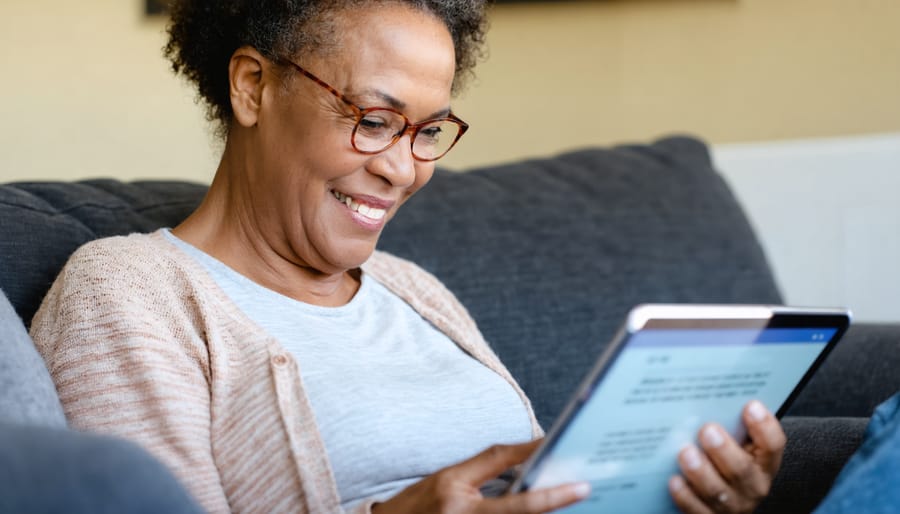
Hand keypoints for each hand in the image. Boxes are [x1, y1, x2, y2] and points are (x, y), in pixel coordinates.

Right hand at [371, 439, 590, 513]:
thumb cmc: (419, 505)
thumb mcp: (451, 478)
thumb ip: (490, 465)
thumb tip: (532, 451)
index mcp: (458, 501)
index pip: (509, 489)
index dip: (544, 483)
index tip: (576, 479)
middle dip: (553, 505)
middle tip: (583, 492)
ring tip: (568, 501)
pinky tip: (543, 511)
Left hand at [668, 400, 785, 513]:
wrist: (727, 500)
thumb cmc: (727, 459)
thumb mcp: (739, 444)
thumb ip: (731, 425)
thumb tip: (707, 395)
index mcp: (764, 462)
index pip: (773, 445)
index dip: (764, 426)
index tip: (751, 405)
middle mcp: (753, 485)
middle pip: (742, 470)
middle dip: (724, 450)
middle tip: (707, 430)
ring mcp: (733, 505)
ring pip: (718, 492)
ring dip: (702, 473)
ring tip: (686, 453)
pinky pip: (698, 510)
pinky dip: (686, 496)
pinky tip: (674, 480)